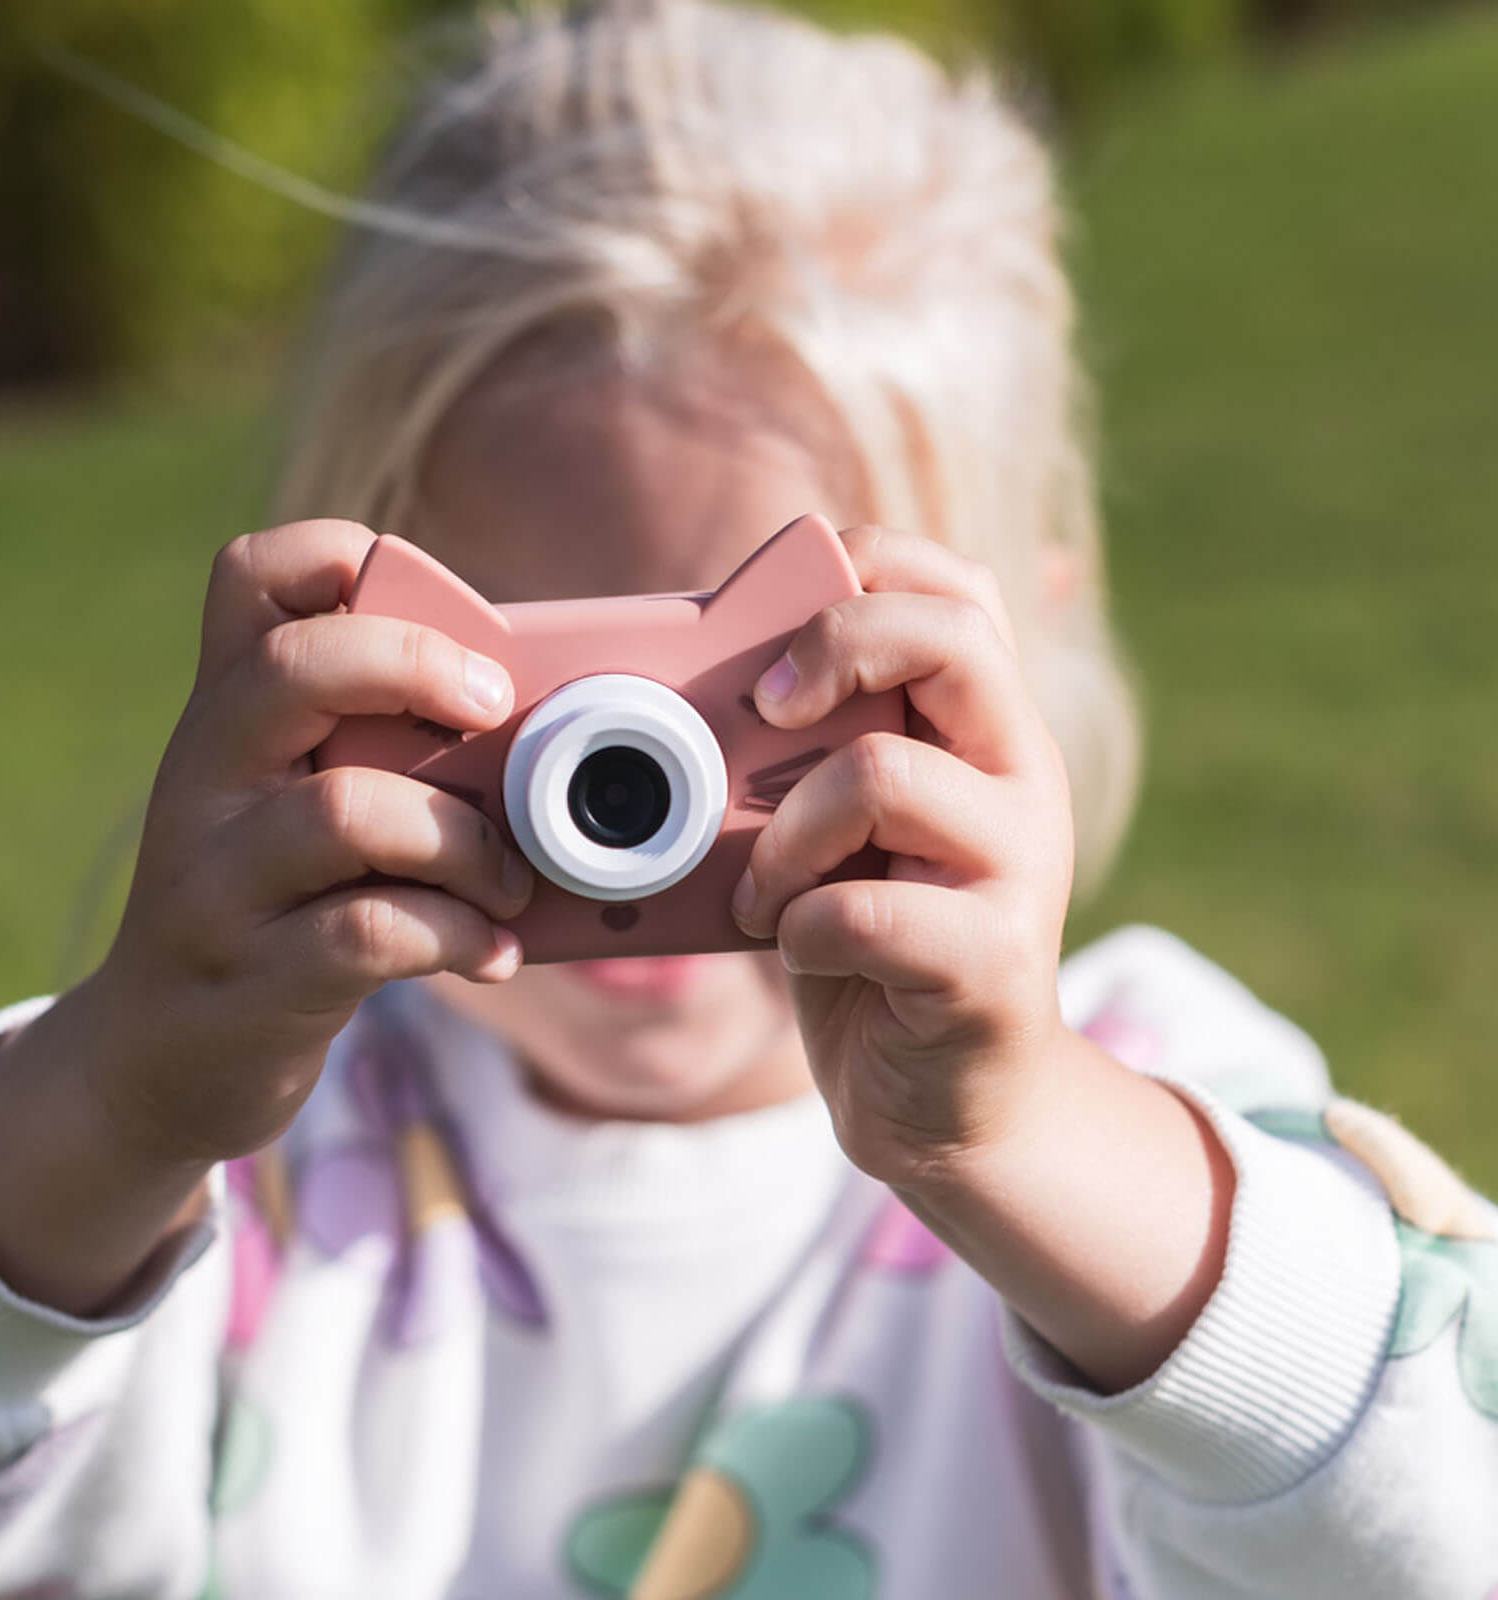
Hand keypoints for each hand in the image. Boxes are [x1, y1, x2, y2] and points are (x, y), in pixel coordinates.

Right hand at [83, 519, 535, 1163]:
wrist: (162, 1059)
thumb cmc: (278, 907)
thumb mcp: (299, 807)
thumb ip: (384, 752)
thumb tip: (545, 727)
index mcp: (228, 716)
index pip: (250, 577)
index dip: (343, 555)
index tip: (448, 614)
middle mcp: (205, 781)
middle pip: (295, 670)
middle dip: (419, 669)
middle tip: (496, 711)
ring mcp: (216, 883)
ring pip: (347, 812)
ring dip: (466, 841)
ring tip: (513, 880)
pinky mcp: (250, 980)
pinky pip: (369, 932)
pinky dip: (458, 933)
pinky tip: (492, 951)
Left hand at [729, 524, 1075, 1188]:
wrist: (945, 1100)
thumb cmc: (873, 946)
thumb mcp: (841, 831)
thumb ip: (810, 756)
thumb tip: (698, 688)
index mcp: (983, 729)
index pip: (958, 589)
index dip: (868, 568)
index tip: (781, 637)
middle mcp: (1022, 777)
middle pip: (950, 640)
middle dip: (832, 649)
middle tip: (764, 710)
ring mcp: (1022, 866)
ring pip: (881, 775)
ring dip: (781, 836)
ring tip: (762, 890)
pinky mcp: (994, 961)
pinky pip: (862, 910)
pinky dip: (796, 927)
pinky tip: (796, 948)